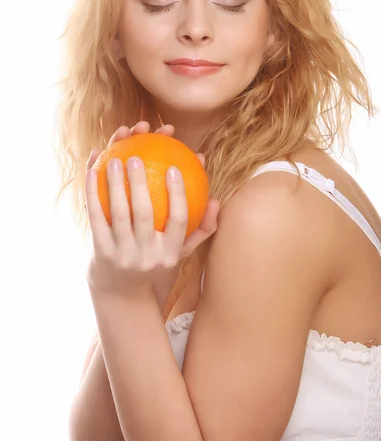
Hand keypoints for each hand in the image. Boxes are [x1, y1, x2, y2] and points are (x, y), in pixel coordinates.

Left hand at [84, 120, 219, 299]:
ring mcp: (123, 255)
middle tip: (136, 157)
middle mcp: (148, 255)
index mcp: (170, 252)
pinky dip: (94, 195)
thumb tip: (216, 200)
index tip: (173, 167)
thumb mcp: (181, 252)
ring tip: (114, 160)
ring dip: (115, 185)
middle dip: (140, 183)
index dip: (178, 193)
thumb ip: (202, 228)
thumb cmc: (155, 262)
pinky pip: (97, 218)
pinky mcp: (101, 253)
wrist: (122, 294)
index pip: (179, 220)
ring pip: (119, 214)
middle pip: (145, 214)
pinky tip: (92, 173)